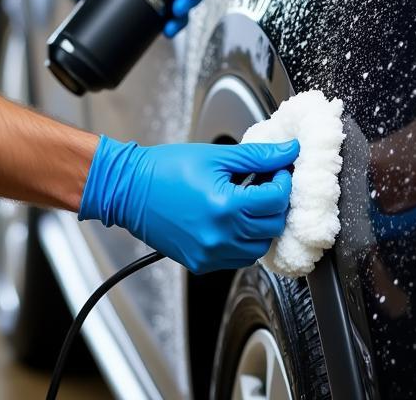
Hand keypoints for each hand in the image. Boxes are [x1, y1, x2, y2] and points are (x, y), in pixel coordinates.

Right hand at [79, 136, 298, 273]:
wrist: (129, 190)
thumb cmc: (165, 169)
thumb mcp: (215, 156)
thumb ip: (257, 157)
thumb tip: (287, 152)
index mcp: (225, 207)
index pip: (276, 200)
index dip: (284, 182)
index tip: (280, 170)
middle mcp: (220, 236)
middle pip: (272, 226)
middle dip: (276, 203)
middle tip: (269, 184)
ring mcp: (210, 254)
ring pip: (258, 247)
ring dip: (262, 226)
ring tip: (250, 203)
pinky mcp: (200, 263)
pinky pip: (237, 258)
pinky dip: (243, 241)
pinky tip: (234, 220)